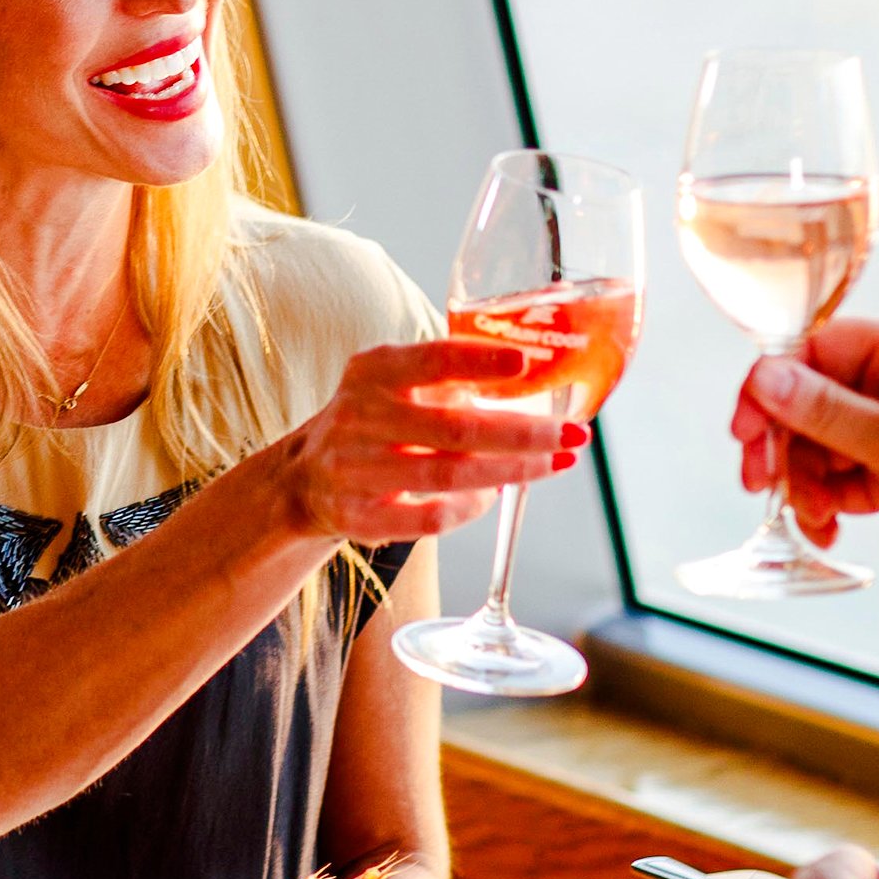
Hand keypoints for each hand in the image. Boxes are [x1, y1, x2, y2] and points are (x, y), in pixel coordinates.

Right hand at [269, 338, 586, 548]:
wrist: (304, 477)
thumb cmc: (373, 421)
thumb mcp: (394, 382)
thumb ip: (449, 375)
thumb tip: (535, 372)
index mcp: (372, 372)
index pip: (430, 360)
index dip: (479, 362)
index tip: (525, 363)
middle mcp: (359, 417)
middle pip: (454, 428)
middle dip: (523, 433)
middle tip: (573, 433)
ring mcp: (355, 469)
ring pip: (448, 475)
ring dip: (511, 471)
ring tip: (555, 462)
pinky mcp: (358, 516)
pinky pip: (429, 518)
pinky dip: (470, 508)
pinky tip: (495, 494)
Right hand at [731, 320, 878, 629]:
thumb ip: (826, 412)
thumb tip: (765, 377)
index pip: (818, 350)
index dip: (773, 386)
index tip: (746, 427)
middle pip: (811, 400)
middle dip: (784, 443)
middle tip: (760, 479)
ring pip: (820, 444)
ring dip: (804, 482)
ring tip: (813, 516)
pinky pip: (840, 477)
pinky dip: (826, 502)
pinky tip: (829, 526)